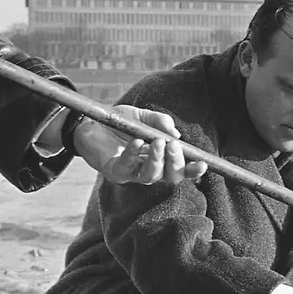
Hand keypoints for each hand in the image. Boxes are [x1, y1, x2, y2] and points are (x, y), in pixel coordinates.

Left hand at [78, 106, 210, 185]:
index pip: (180, 169)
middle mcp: (148, 169)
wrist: (90, 122)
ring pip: (151, 177)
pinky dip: (134, 154)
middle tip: (173, 146)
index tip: (203, 163)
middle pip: (170, 177)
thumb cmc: (118, 121)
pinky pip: (127, 167)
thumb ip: (159, 121)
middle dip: (177, 164)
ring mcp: (131, 173)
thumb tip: (175, 133)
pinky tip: (136, 142)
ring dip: (157, 161)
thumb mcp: (141, 116)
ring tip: (157, 142)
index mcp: (159, 157)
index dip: (193, 170)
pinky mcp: (114, 172)